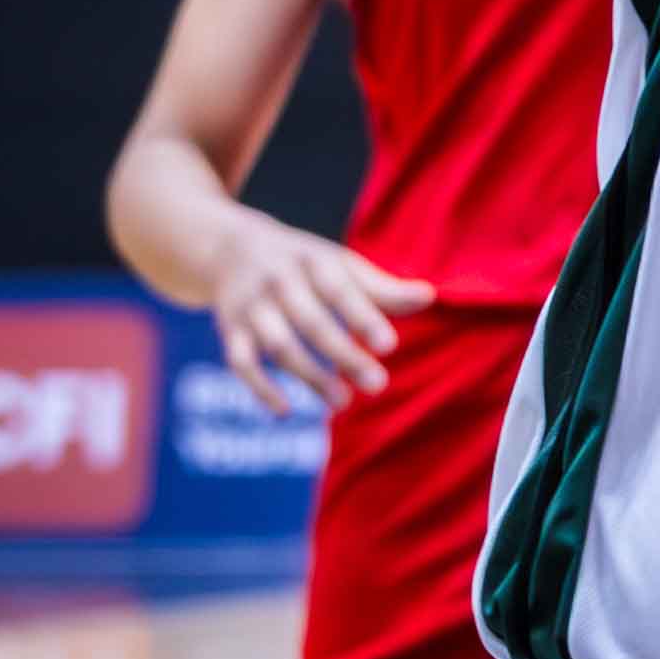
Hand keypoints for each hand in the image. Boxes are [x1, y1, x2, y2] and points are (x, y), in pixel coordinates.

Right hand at [211, 213, 432, 414]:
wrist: (229, 247)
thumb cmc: (304, 263)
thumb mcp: (340, 265)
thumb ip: (382, 287)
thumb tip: (430, 297)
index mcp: (313, 260)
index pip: (340, 291)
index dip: (364, 318)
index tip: (389, 346)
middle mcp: (278, 281)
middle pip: (311, 322)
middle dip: (344, 355)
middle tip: (378, 385)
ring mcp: (250, 306)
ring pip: (279, 345)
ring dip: (310, 376)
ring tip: (343, 403)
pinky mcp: (230, 329)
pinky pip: (241, 362)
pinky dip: (259, 387)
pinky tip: (285, 411)